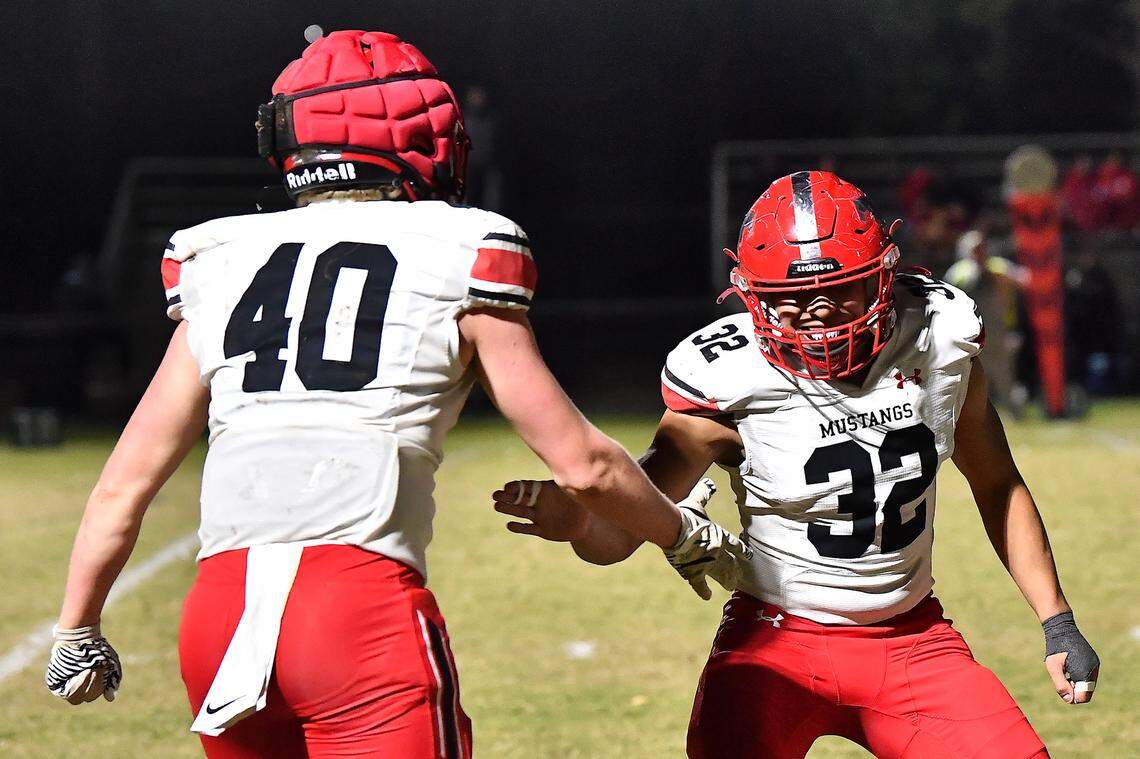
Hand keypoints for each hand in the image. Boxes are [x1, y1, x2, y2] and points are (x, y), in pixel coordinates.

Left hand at [45, 624, 121, 704]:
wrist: (81, 636)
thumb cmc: (98, 650)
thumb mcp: (111, 665)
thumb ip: (113, 682)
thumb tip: (110, 699)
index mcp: (89, 686)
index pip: (91, 696)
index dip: (97, 687)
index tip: (101, 671)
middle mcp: (76, 687)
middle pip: (82, 698)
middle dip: (91, 685)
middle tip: (94, 670)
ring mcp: (65, 684)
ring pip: (72, 697)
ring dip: (82, 685)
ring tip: (87, 670)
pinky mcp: (54, 680)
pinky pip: (61, 691)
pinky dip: (72, 684)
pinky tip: (78, 672)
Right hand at [493, 479, 590, 541]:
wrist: (586, 523)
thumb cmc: (580, 502)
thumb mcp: (575, 491)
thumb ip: (568, 483)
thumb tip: (566, 472)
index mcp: (544, 490)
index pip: (527, 487)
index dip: (516, 487)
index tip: (507, 487)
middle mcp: (539, 502)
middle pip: (520, 498)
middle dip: (507, 497)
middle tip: (495, 495)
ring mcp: (539, 516)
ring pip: (521, 512)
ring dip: (509, 509)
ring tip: (496, 506)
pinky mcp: (542, 530)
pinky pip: (529, 528)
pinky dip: (519, 527)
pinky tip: (509, 525)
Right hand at [664, 479, 752, 600]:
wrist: (674, 529)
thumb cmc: (685, 514)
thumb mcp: (696, 502)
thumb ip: (704, 495)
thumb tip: (710, 484)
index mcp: (719, 536)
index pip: (734, 544)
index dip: (741, 550)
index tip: (748, 556)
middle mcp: (717, 552)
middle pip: (729, 563)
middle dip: (734, 570)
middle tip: (740, 578)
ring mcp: (706, 564)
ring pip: (719, 574)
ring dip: (725, 580)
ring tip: (731, 587)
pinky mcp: (693, 572)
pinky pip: (700, 584)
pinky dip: (703, 590)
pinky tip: (708, 596)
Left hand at [1042, 611, 1098, 703]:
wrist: (1062, 628)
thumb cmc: (1055, 648)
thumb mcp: (1053, 667)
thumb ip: (1060, 684)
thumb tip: (1069, 700)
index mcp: (1084, 672)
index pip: (1083, 697)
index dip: (1072, 697)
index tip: (1061, 689)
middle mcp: (1093, 669)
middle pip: (1087, 691)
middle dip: (1075, 690)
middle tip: (1062, 679)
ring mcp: (1095, 664)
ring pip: (1088, 684)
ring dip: (1077, 683)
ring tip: (1065, 672)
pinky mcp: (1094, 661)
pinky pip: (1089, 675)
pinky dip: (1080, 677)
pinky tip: (1069, 668)